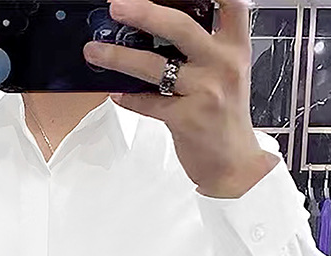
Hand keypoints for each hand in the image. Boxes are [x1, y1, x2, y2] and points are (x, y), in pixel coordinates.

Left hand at [82, 0, 278, 197]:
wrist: (234, 164)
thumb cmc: (225, 119)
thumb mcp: (226, 74)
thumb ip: (203, 49)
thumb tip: (157, 27)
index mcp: (235, 48)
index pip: (229, 3)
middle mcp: (222, 65)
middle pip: (180, 27)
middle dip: (144, 12)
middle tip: (117, 7)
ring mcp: (204, 92)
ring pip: (155, 66)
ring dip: (119, 57)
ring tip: (95, 51)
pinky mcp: (186, 119)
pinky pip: (147, 103)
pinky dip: (128, 98)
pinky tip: (116, 92)